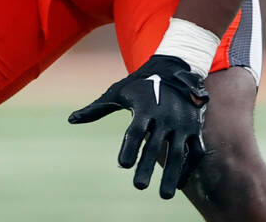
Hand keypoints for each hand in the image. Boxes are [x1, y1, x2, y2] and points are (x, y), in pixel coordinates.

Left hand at [68, 54, 208, 198]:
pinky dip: (188, 168)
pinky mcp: (194, 128)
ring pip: (178, 153)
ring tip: (163, 195)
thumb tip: (71, 120)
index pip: (135, 131)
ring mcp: (181, 123)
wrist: (175, 70)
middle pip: (155, 146)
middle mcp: (164, 116)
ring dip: (171, 175)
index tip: (122, 165)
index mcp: (144, 108)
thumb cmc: (140, 84)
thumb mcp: (117, 92)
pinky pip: (194, 151)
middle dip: (147, 167)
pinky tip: (178, 184)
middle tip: (138, 186)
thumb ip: (96, 109)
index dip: (129, 148)